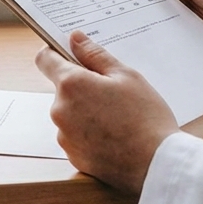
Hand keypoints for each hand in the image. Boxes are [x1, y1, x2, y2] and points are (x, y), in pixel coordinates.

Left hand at [38, 31, 177, 194]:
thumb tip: (74, 38)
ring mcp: (64, 136)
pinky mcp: (72, 156)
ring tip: (118, 120)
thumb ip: (95, 55)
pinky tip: (114, 138)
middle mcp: (60, 110)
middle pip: (63, 90)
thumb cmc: (146, 118)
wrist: (156, 165)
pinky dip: (90, 135)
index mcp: (71, 84)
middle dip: (83, 88)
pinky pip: (76, 137)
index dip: (56, 54)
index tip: (70, 56)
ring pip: (70, 114)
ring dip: (86, 113)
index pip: (45, 60)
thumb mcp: (126, 76)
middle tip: (113, 94)